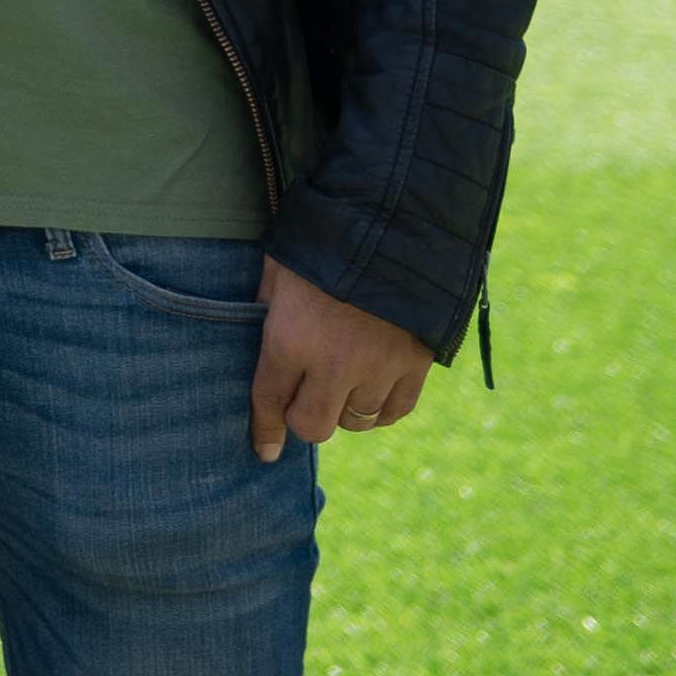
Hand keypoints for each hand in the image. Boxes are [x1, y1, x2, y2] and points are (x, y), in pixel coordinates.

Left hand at [252, 255, 434, 461]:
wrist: (398, 224)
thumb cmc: (326, 238)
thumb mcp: (280, 265)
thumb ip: (267, 303)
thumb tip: (259, 327)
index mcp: (290, 339)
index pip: (269, 400)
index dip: (264, 429)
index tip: (264, 451)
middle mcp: (333, 364)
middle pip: (314, 426)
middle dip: (304, 419)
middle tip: (304, 400)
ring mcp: (378, 368)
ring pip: (356, 421)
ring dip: (344, 410)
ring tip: (341, 385)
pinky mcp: (415, 365)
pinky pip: (395, 411)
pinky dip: (382, 409)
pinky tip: (373, 392)